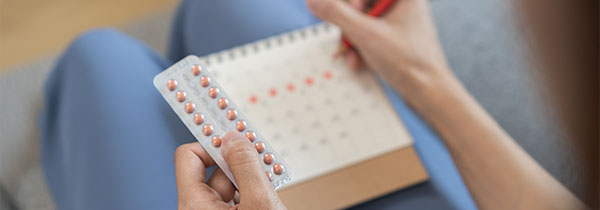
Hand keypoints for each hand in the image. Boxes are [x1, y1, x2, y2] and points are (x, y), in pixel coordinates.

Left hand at [175, 131, 285, 209]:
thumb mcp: (259, 202)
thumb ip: (246, 167)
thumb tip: (234, 139)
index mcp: (194, 206)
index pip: (189, 156)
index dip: (212, 143)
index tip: (231, 133)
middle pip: (215, 170)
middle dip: (241, 164)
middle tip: (263, 158)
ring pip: (230, 184)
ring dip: (251, 179)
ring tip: (272, 182)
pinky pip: (238, 198)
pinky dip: (253, 192)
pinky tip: (269, 196)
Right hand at [307, 0, 456, 105]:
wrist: (429, 93)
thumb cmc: (409, 62)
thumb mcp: (365, 34)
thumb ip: (336, 14)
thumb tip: (313, 1)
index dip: (351, 4)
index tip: (345, 16)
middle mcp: (404, 4)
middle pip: (362, 5)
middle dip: (349, 27)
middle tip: (347, 41)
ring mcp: (401, 23)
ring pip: (364, 23)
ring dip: (353, 41)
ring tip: (352, 58)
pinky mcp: (397, 40)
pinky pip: (371, 37)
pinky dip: (362, 49)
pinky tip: (359, 63)